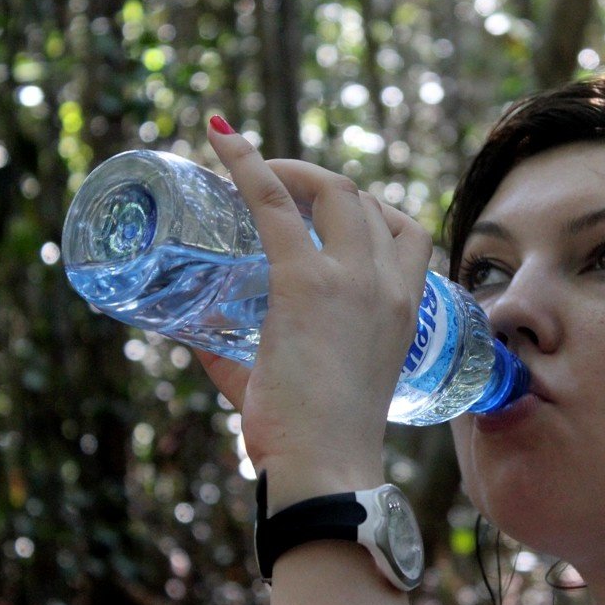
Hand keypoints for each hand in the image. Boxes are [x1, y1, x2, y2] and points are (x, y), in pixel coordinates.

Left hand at [197, 121, 432, 508]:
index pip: (408, 231)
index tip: (329, 209)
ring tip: (252, 167)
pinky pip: (275, 202)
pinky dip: (246, 164)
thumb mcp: (302, 385)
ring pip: (331, 189)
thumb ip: (247, 357)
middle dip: (321, 181)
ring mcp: (352, 279)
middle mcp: (387, 284)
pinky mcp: (305, 282)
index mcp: (406, 309)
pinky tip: (223, 137)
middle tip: (276, 187)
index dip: (371, 207)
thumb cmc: (317, 440)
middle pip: (365, 200)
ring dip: (291, 169)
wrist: (326, 467)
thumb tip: (196, 334)